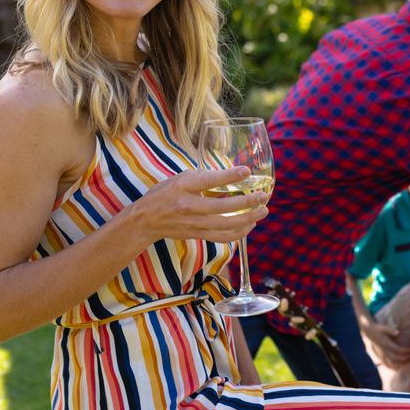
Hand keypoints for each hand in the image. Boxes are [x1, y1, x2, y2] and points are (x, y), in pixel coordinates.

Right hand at [132, 165, 268, 245]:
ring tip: (262, 211)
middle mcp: (190, 207)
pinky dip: (239, 233)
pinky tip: (250, 224)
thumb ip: (204, 177)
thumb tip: (231, 175)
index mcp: (184, 187)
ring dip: (248, 219)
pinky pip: (222, 237)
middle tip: (263, 196)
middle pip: (223, 207)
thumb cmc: (165, 194)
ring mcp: (194, 224)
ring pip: (226, 226)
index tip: (247, 171)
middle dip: (247, 202)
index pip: (209, 181)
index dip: (229, 176)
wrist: (146, 220)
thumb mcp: (181, 178)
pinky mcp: (198, 235)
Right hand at [364, 319, 409, 366]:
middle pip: (395, 358)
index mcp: (385, 343)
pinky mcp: (380, 355)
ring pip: (391, 362)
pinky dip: (392, 366)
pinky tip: (398, 367)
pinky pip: (386, 363)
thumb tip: (398, 332)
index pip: (397, 349)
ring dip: (399, 364)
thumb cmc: (378, 329)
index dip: (404, 351)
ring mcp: (382, 353)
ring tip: (407, 363)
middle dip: (403, 358)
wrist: (369, 332)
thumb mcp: (383, 328)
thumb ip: (390, 330)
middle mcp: (384, 350)